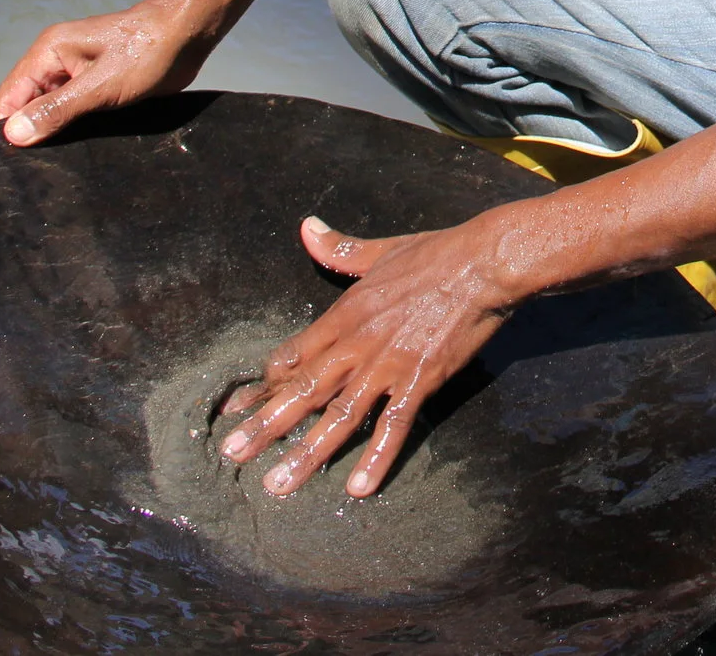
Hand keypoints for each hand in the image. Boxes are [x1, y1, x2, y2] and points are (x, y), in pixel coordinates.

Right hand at [0, 0, 212, 144]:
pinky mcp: (97, 83)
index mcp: (49, 52)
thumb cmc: (147, 51)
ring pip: (51, 108)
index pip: (10, 96)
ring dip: (54, 131)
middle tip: (36, 169)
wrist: (188, 34)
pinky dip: (73, 126)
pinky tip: (80, 147)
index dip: (7, 127)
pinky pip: (74, 108)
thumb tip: (13, 133)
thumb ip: (57, 110)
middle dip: (31, 132)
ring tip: (57, 162)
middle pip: (28, 104)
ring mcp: (77, 72)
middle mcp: (57, 60)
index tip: (10, 162)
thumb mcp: (100, 86)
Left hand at [217, 213, 520, 498]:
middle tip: (231, 454)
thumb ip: (340, 249)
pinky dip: (376, 456)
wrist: (484, 263)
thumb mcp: (381, 251)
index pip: (292, 356)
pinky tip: (359, 487)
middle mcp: (357, 343)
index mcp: (344, 314)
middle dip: (264, 424)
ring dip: (306, 451)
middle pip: (302, 390)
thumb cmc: (436, 253)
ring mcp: (387, 364)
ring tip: (279, 484)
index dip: (265, 385)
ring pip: (338, 415)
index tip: (238, 409)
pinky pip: (394, 425)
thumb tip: (307, 227)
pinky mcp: (420, 379)